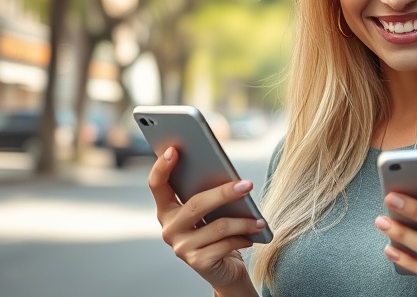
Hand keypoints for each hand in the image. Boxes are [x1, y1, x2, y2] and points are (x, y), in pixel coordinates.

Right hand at [148, 147, 267, 291]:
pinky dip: (243, 238)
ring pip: (217, 226)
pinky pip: (225, 245)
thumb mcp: (211, 211)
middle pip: (196, 205)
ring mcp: (181, 247)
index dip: (162, 167)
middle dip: (224, 193)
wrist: (224, 268)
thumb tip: (228, 176)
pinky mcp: (197, 262)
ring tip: (259, 219)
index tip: (174, 149)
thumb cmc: (218, 231)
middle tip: (247, 185)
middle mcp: (169, 229)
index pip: (157, 185)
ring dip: (243, 221)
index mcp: (167, 210)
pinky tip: (254, 234)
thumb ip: (209, 194)